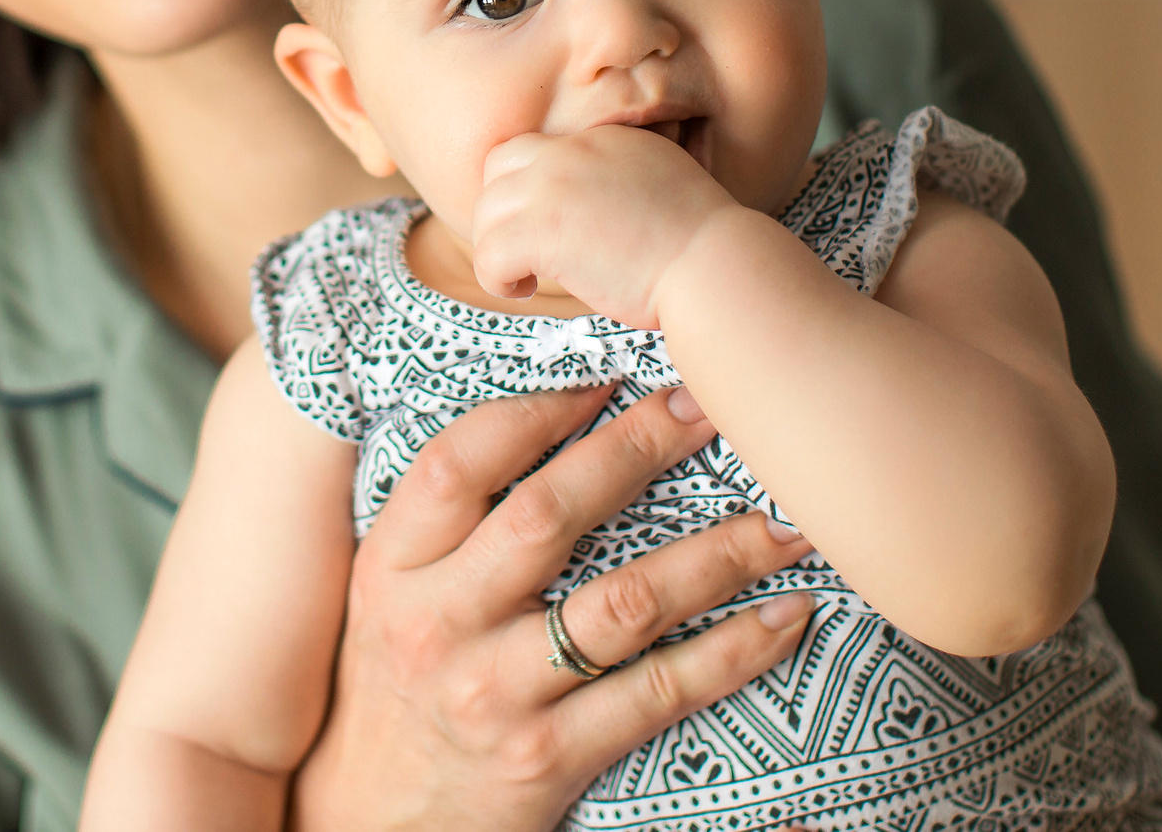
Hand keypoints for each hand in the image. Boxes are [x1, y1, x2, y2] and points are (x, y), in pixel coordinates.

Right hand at [289, 384, 814, 831]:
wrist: (375, 822)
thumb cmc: (397, 687)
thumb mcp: (386, 596)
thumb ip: (445, 523)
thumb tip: (551, 413)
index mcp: (392, 568)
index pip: (457, 464)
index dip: (534, 409)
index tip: (605, 373)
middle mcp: (438, 623)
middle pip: (548, 515)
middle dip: (637, 450)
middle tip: (709, 405)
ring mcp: (496, 692)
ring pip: (623, 602)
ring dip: (716, 552)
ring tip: (784, 518)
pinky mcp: (550, 758)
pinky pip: (659, 692)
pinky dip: (732, 650)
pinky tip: (786, 616)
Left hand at [471, 126, 744, 325]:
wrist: (713, 264)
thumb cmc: (699, 246)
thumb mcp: (659, 184)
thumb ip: (616, 182)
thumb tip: (590, 212)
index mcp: (600, 140)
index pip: (533, 150)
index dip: (527, 188)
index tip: (543, 223)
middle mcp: (570, 152)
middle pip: (497, 171)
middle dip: (502, 212)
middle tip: (524, 250)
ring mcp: (552, 188)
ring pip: (485, 214)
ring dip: (498, 247)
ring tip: (523, 275)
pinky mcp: (541, 231)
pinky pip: (487, 253)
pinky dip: (497, 278)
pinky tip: (522, 289)